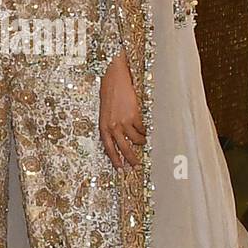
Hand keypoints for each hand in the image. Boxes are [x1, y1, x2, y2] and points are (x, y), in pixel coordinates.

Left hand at [99, 50, 144, 171]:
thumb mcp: (105, 113)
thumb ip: (110, 126)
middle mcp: (112, 127)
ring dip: (140, 142)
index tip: (120, 170)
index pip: (109, 149)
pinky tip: (144, 129)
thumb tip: (119, 139)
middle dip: (131, 159)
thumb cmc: (109, 93)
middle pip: (123, 148)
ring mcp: (123, 122)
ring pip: (135, 140)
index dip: (115, 160)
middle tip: (136, 166)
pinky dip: (144, 130)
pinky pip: (141, 129)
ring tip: (143, 141)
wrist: (115, 78)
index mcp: (103, 127)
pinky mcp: (134, 116)